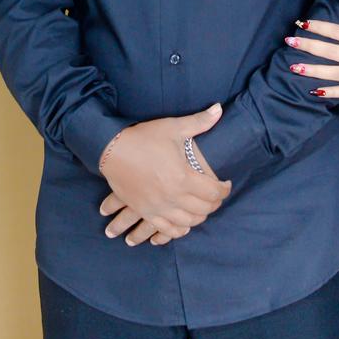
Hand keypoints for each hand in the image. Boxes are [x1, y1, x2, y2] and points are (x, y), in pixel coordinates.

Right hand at [98, 105, 230, 246]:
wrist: (112, 150)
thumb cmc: (143, 138)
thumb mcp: (173, 127)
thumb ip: (199, 121)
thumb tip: (219, 109)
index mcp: (183, 177)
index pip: (213, 192)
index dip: (224, 190)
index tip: (226, 184)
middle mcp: (173, 197)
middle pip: (203, 210)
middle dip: (215, 203)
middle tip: (216, 195)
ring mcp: (158, 208)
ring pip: (187, 223)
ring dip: (199, 217)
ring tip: (202, 208)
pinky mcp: (145, 212)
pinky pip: (167, 230)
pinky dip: (179, 230)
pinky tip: (183, 224)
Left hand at [284, 0, 338, 99]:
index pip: (338, 31)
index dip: (320, 27)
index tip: (302, 23)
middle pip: (332, 51)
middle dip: (309, 46)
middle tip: (289, 42)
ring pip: (335, 72)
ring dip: (313, 70)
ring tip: (294, 67)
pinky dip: (330, 92)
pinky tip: (314, 90)